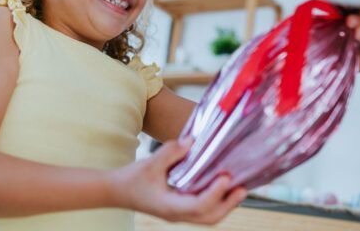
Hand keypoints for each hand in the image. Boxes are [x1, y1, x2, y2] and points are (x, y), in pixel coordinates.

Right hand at [111, 139, 246, 224]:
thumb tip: (191, 140)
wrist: (117, 191)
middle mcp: (177, 214)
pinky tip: (224, 188)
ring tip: (239, 189)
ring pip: (208, 217)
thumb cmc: (131, 178)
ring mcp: (179, 214)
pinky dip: (216, 202)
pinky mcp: (180, 209)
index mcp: (169, 206)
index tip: (225, 178)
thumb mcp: (149, 163)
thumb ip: (170, 152)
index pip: (197, 206)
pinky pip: (203, 211)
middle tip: (243, 188)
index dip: (214, 194)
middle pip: (209, 218)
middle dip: (228, 204)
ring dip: (225, 205)